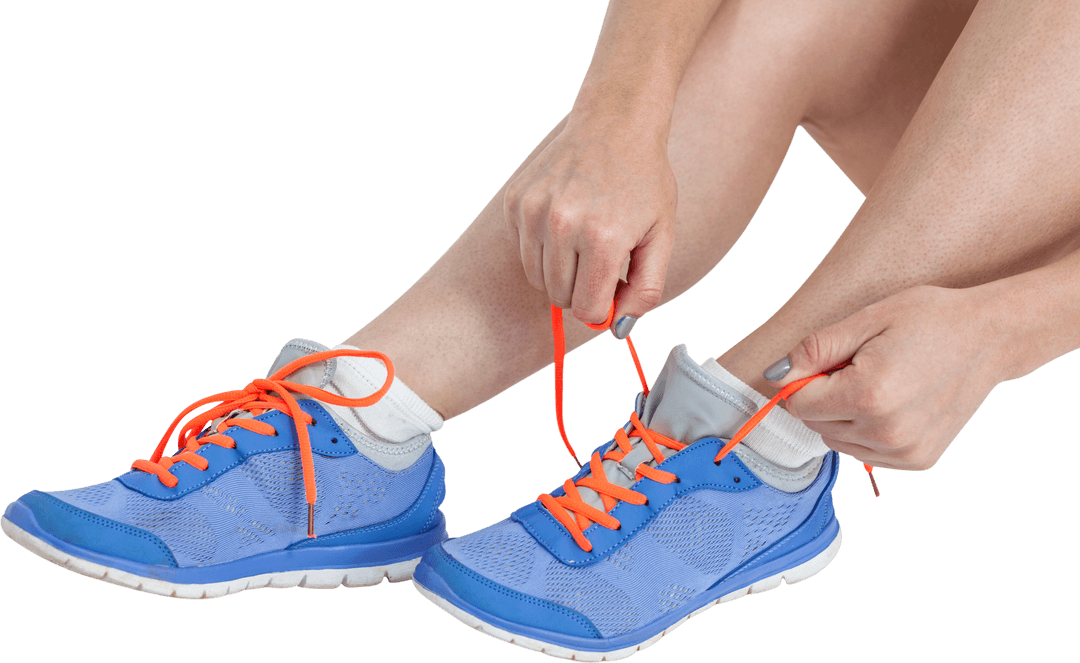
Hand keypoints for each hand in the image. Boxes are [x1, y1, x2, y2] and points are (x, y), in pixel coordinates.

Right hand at [504, 112, 676, 328]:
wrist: (614, 122)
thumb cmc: (644, 182)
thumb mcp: (662, 236)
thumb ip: (646, 289)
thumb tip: (617, 330)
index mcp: (604, 238)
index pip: (588, 310)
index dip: (603, 308)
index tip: (613, 291)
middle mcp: (562, 225)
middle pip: (560, 298)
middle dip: (581, 290)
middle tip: (601, 261)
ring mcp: (533, 211)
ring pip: (537, 279)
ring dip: (560, 272)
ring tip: (583, 240)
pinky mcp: (515, 202)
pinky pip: (523, 251)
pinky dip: (542, 247)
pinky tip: (565, 218)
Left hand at [769, 286, 1003, 470]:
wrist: (990, 339)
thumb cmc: (929, 320)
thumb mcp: (867, 319)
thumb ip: (815, 349)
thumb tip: (775, 376)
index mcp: (870, 395)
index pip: (800, 404)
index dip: (804, 381)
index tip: (829, 361)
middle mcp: (887, 432)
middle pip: (816, 424)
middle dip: (824, 397)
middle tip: (859, 367)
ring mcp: (905, 451)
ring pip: (837, 442)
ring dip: (843, 417)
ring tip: (878, 384)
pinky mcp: (917, 461)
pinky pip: (865, 453)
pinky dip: (866, 432)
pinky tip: (893, 404)